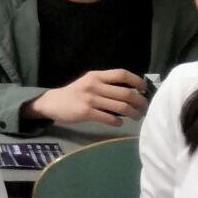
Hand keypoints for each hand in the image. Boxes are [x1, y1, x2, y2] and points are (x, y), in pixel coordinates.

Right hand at [27, 69, 148, 125]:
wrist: (53, 103)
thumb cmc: (76, 93)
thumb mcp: (89, 82)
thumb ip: (106, 83)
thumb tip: (133, 91)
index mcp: (96, 76)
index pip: (122, 74)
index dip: (137, 81)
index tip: (144, 89)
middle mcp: (94, 85)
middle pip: (125, 93)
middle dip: (140, 102)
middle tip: (144, 107)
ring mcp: (89, 99)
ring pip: (120, 107)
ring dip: (133, 113)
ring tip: (137, 117)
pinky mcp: (85, 112)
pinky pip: (109, 118)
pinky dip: (118, 122)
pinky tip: (119, 123)